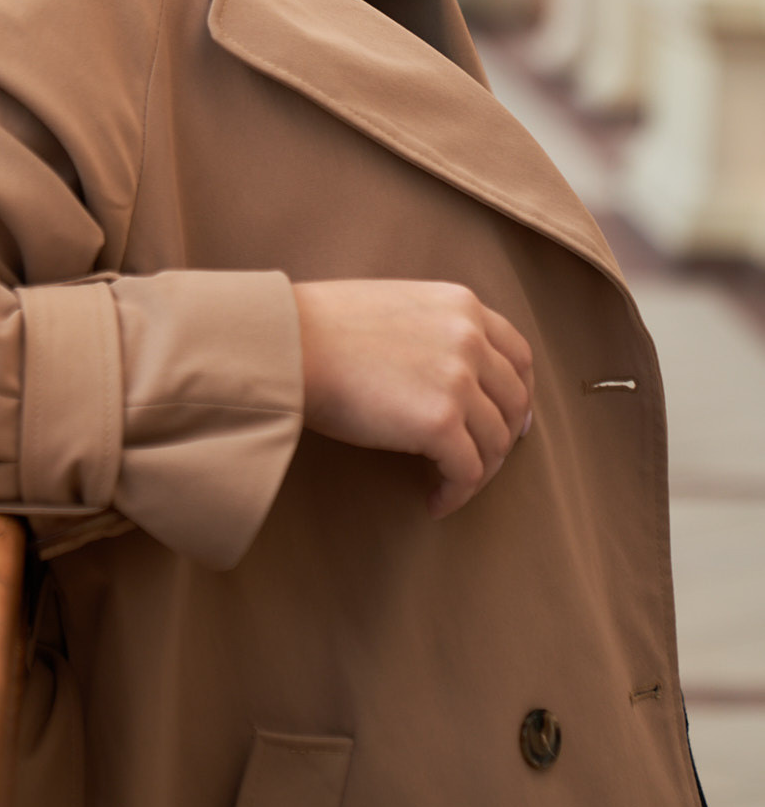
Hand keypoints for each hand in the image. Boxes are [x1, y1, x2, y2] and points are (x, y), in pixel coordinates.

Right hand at [293, 277, 534, 517]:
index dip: (520, 392)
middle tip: (483, 461)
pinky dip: (456, 493)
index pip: (518, 354)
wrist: (286, 342)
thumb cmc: (320, 327)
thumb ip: (434, 328)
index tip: (511, 420)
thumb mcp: (395, 305)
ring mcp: (459, 380)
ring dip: (478, 472)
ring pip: (495, 442)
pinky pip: (468, 472)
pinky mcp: (441, 422)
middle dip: (503, 437)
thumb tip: (450, 374)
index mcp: (461, 305)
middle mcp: (470, 338)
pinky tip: (433, 502)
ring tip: (448, 485)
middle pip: (514, 401)